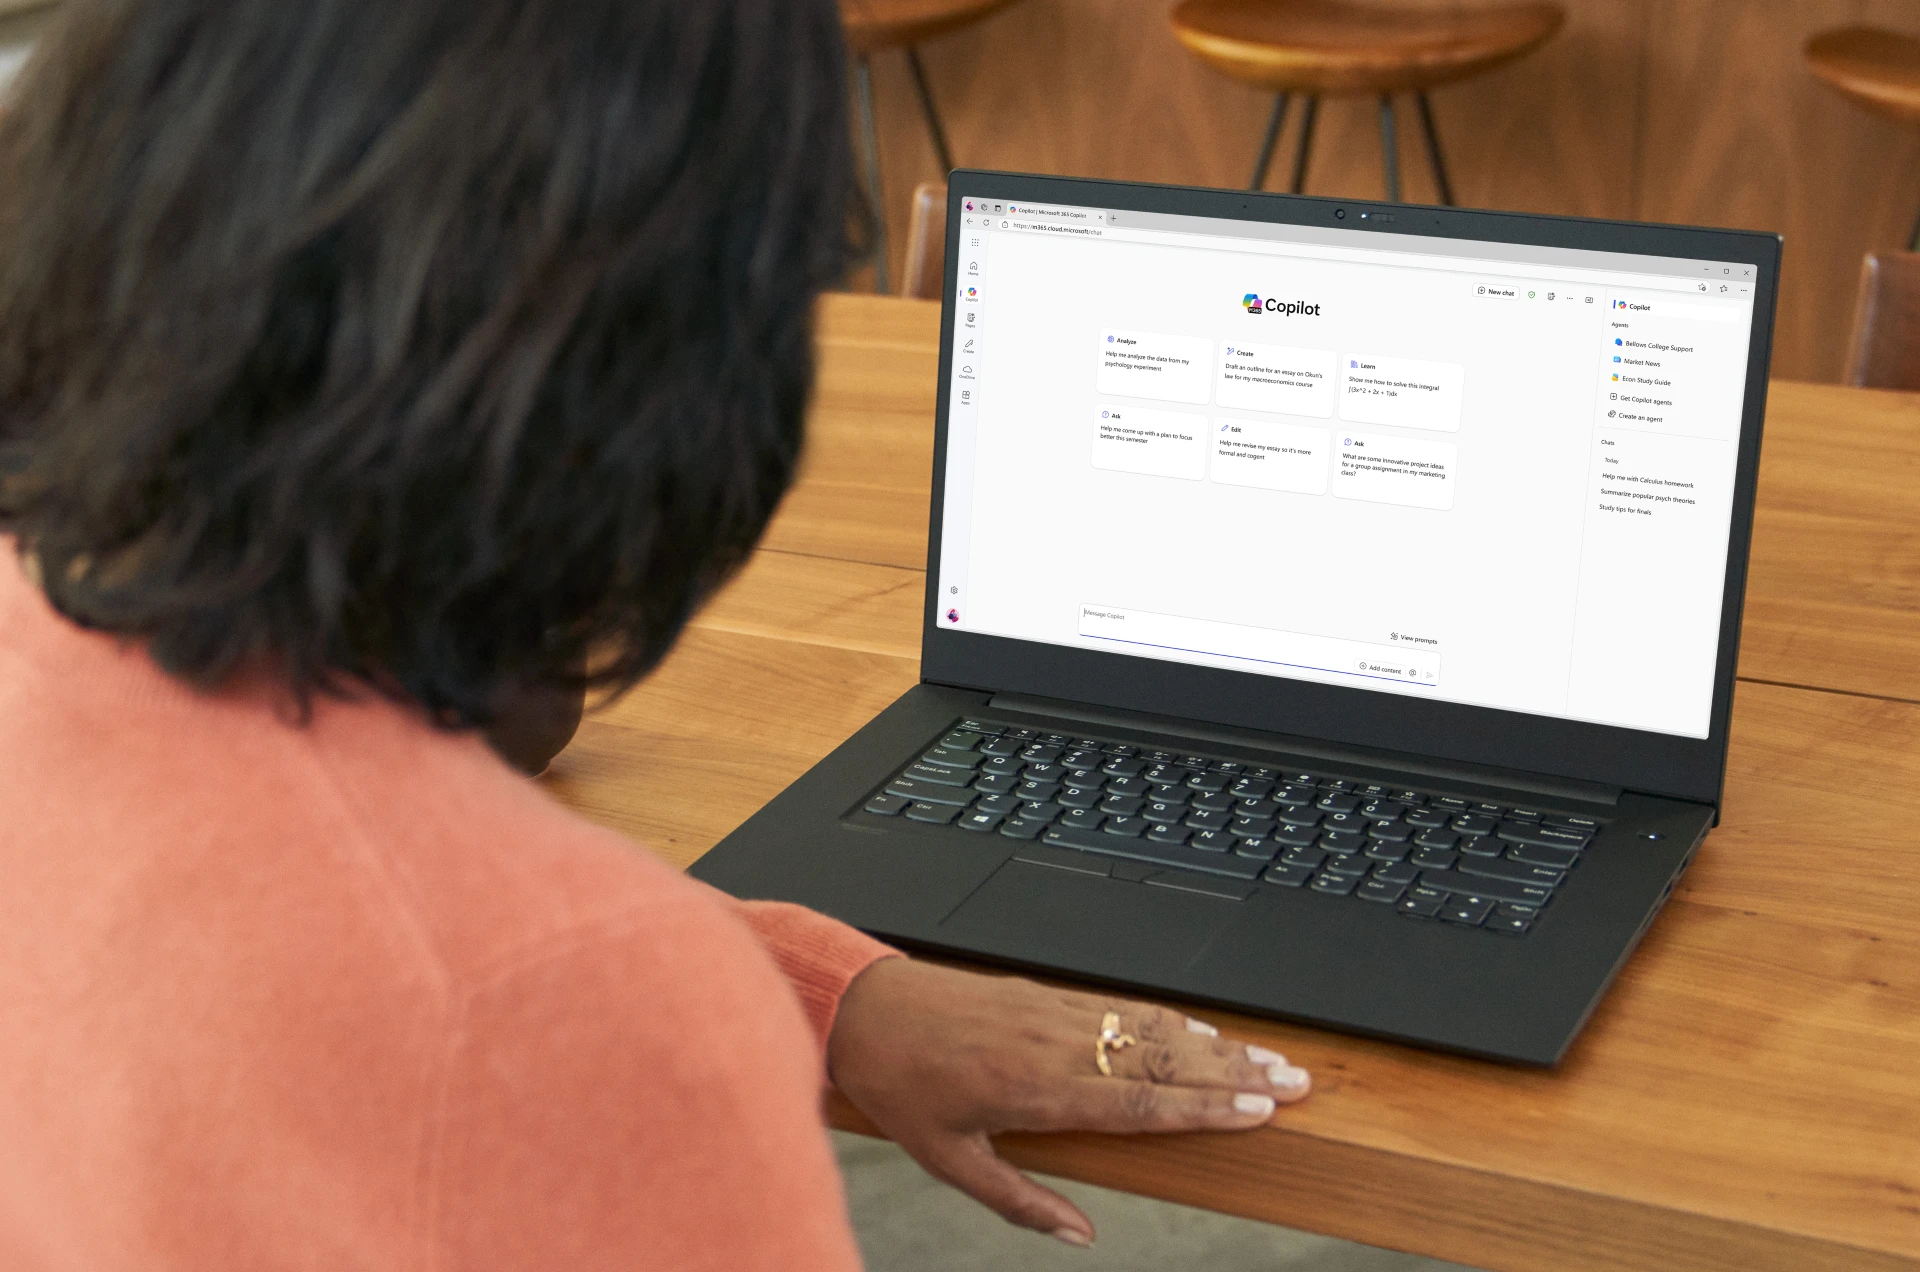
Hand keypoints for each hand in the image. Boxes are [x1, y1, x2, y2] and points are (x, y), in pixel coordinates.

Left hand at [825, 957, 1310, 1247]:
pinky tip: (1200, 1029)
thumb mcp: (948, 1161)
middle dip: (1235, 1071)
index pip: (1142, 1101)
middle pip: (1163, 1059)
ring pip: (1149, 1028)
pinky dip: (1168, 1018)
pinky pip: (1118, 1006)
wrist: (859, 1007)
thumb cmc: (900, 1085)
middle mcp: (1056, 1044)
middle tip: (1296, 1081)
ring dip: (1215, 1043)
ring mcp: (1054, 1012)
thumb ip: (1019, 1201)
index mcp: (1038, 1089)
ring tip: (1269, 1058)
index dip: (1207, 1105)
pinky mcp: (1044, 994)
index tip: (1259, 1109)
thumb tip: (1081, 1236)